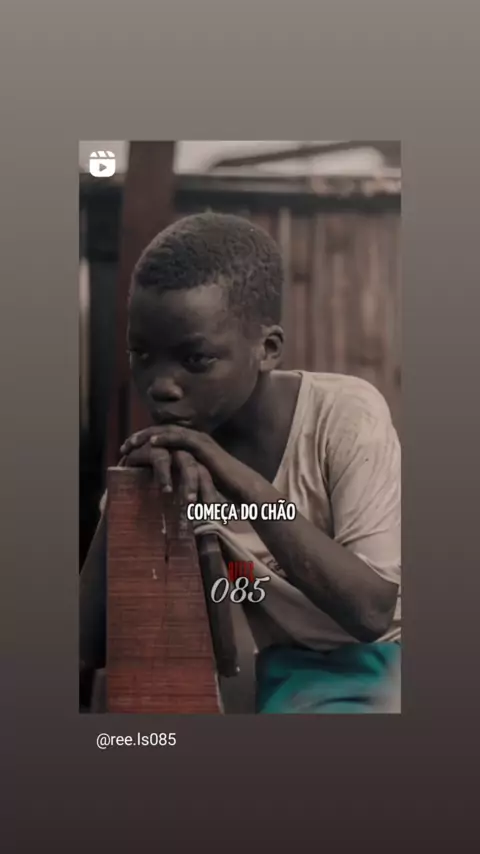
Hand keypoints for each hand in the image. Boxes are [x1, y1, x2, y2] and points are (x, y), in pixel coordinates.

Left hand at [120, 426, 270, 504]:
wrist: (242, 487)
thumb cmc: (222, 488)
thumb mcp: (197, 480)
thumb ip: (183, 477)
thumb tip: (168, 488)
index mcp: (192, 445)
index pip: (164, 438)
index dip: (144, 442)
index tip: (128, 451)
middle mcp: (194, 438)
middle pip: (162, 431)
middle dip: (141, 437)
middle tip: (123, 445)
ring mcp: (199, 440)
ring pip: (168, 432)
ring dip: (147, 436)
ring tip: (130, 442)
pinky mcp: (204, 446)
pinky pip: (181, 438)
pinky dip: (165, 438)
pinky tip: (151, 443)